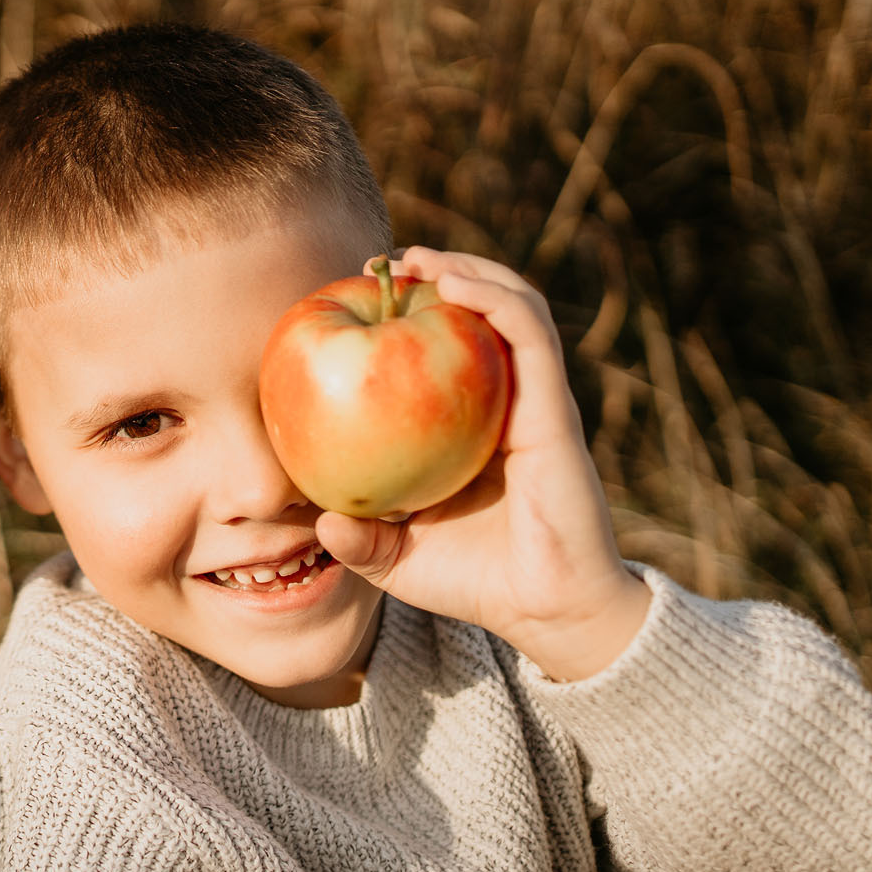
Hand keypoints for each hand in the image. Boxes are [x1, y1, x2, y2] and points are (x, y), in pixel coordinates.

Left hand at [312, 247, 648, 680]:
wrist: (546, 613)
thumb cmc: (474, 583)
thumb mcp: (396, 559)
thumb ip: (358, 539)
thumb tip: (317, 522)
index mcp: (472, 428)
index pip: (445, 352)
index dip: (411, 315)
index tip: (360, 294)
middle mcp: (506, 406)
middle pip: (481, 315)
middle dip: (441, 274)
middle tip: (389, 260)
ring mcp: (534, 403)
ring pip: (512, 309)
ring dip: (469, 270)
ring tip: (421, 258)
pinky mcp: (553, 409)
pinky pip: (528, 336)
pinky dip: (494, 300)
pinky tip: (451, 285)